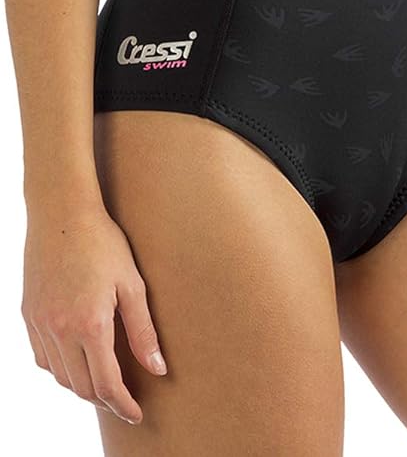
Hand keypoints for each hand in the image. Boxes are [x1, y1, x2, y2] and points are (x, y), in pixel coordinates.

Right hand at [22, 203, 167, 425]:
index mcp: (90, 324)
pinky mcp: (28, 315)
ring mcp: (40, 324)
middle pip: (81, 387)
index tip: (136, 413)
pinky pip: (42, 358)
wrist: (62, 212)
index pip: (106, 385)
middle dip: (104, 400)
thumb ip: (143, 330)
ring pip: (60, 376)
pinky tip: (76, 359)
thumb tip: (158, 369)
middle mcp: (60, 330)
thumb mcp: (132, 283)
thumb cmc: (103, 242)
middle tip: (124, 399)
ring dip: (82, 386)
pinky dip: (60, 368)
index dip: (123, 405)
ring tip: (103, 381)